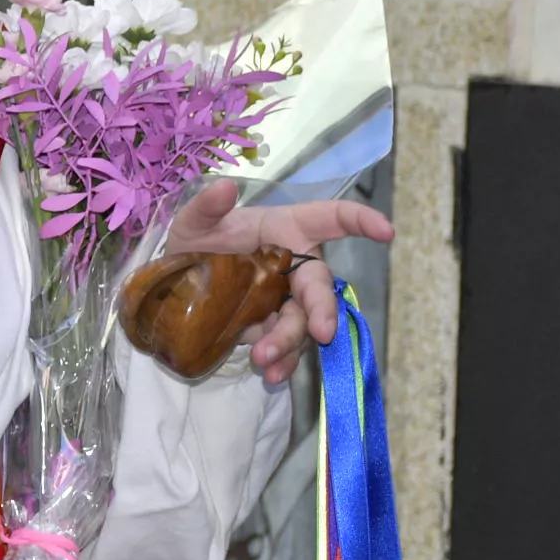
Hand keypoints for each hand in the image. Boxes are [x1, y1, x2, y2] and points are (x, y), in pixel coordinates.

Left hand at [162, 179, 394, 384]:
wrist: (174, 286)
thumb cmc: (197, 242)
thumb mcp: (193, 223)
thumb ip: (207, 207)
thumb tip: (225, 185)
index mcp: (285, 229)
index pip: (331, 218)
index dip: (360, 221)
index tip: (385, 231)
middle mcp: (294, 265)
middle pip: (319, 285)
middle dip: (323, 309)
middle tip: (322, 332)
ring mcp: (287, 299)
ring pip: (303, 322)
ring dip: (289, 341)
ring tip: (265, 358)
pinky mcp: (273, 328)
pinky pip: (288, 347)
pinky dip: (282, 362)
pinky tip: (272, 374)